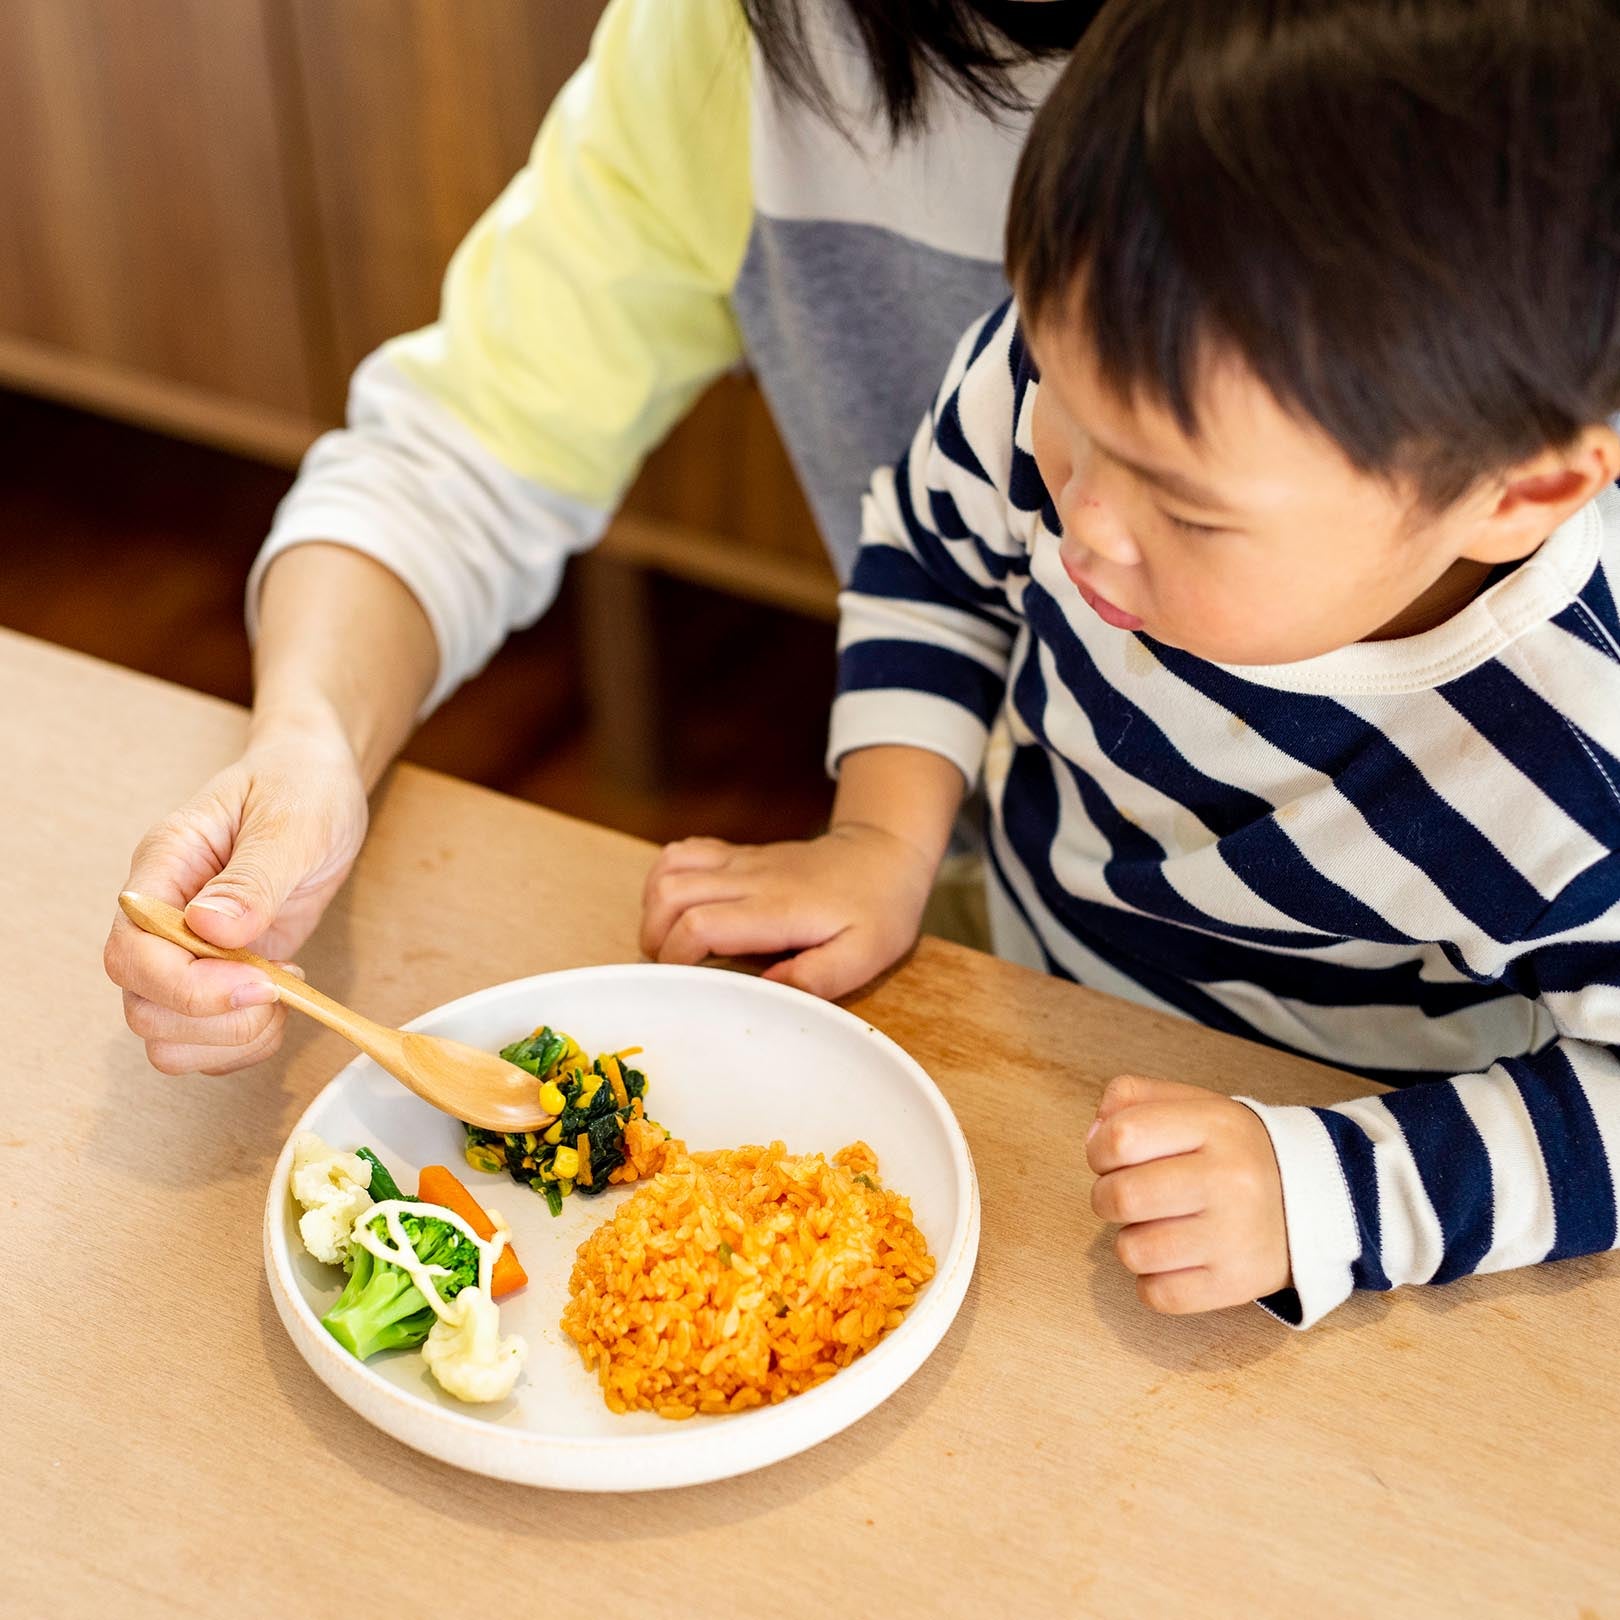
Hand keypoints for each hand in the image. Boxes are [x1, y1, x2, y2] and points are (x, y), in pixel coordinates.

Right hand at [103, 722, 368, 1074]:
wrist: (318, 780)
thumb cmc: (301, 786)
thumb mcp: (291, 821)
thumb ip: (253, 878)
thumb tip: (211, 929)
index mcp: (163, 869)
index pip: (132, 952)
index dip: (188, 986)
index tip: (258, 982)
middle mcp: (163, 916)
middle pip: (142, 1006)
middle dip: (213, 1019)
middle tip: (279, 989)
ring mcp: (189, 950)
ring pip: (167, 1034)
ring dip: (229, 1039)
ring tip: (284, 996)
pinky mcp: (222, 972)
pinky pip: (207, 1036)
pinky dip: (244, 1041)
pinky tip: (284, 1002)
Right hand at [639, 823, 937, 998]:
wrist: (884, 853)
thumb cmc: (879, 910)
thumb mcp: (866, 955)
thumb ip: (818, 976)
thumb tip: (767, 990)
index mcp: (778, 908)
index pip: (701, 923)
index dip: (677, 957)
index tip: (684, 984)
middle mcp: (750, 878)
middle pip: (671, 894)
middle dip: (655, 938)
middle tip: (673, 970)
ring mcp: (740, 861)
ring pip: (668, 869)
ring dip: (653, 909)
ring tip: (670, 944)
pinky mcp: (736, 854)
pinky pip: (681, 853)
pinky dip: (663, 881)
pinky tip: (677, 909)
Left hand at [1086, 1075, 1289, 1313]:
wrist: (1317, 1199)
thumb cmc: (1234, 1152)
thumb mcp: (1194, 1106)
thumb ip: (1134, 1100)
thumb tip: (1094, 1135)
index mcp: (1214, 1126)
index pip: (1122, 1137)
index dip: (1099, 1150)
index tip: (1111, 1158)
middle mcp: (1228, 1179)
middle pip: (1121, 1197)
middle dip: (1106, 1198)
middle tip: (1128, 1197)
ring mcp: (1234, 1236)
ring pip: (1133, 1251)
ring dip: (1131, 1241)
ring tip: (1158, 1227)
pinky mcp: (1236, 1283)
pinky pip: (1158, 1295)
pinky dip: (1153, 1282)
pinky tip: (1174, 1260)